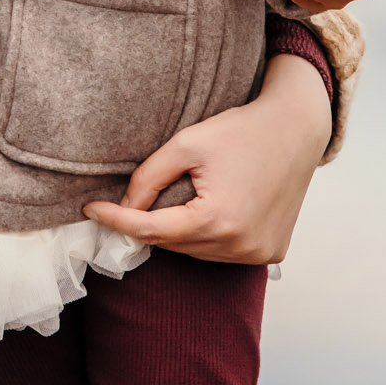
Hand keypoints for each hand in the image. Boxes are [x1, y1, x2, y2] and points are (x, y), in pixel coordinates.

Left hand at [82, 53, 331, 262]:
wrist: (296, 129)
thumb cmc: (241, 130)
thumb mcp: (187, 143)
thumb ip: (148, 178)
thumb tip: (124, 208)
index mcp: (217, 220)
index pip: (150, 231)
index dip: (115, 220)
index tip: (89, 210)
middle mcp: (240, 246)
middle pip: (173, 244)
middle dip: (149, 223)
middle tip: (131, 199)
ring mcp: (258, 255)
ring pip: (196, 252)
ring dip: (179, 233)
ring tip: (182, 199)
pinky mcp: (271, 254)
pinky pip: (224, 253)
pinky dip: (208, 238)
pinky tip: (211, 211)